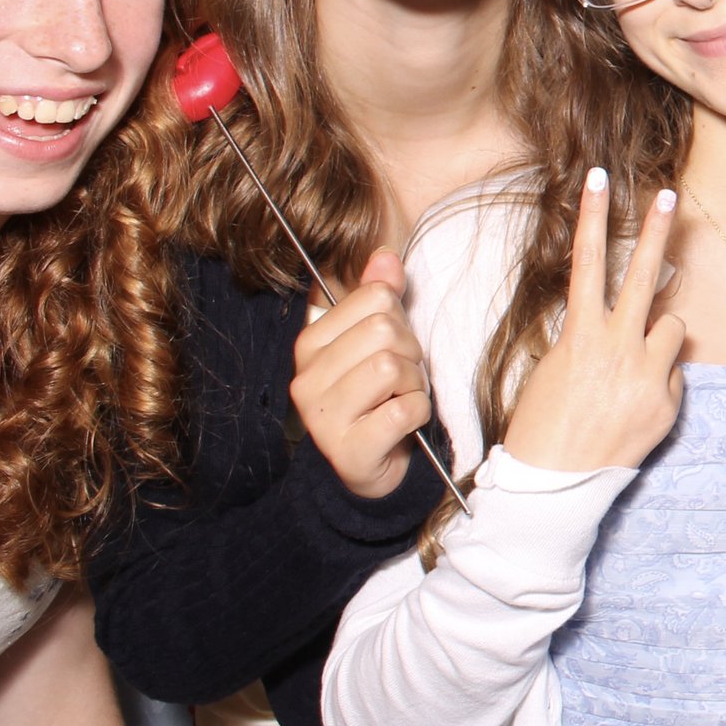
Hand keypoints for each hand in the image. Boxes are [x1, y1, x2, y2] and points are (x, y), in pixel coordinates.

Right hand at [290, 248, 434, 500]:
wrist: (368, 468)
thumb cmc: (377, 398)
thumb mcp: (377, 342)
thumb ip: (379, 297)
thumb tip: (385, 256)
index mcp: (311, 344)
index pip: (375, 298)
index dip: (400, 320)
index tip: (394, 347)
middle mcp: (306, 378)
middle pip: (384, 330)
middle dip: (411, 353)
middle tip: (404, 379)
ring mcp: (322, 416)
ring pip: (393, 367)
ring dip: (415, 385)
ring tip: (402, 399)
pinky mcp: (348, 449)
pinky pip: (404, 410)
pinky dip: (418, 413)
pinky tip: (405, 423)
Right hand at [501, 171, 686, 472]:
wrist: (555, 484)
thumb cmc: (546, 424)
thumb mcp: (558, 368)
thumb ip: (595, 337)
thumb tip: (633, 322)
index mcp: (581, 334)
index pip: (588, 262)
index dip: (594, 217)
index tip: (600, 177)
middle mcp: (617, 346)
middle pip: (643, 274)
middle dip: (656, 231)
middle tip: (669, 195)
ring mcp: (647, 373)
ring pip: (673, 326)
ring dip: (658, 339)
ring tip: (629, 372)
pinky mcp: (668, 401)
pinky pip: (674, 373)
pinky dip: (660, 382)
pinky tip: (632, 408)